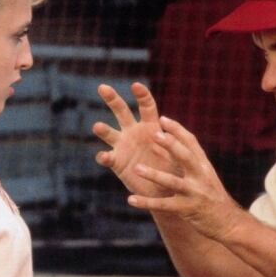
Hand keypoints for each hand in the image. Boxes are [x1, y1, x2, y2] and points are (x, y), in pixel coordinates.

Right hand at [93, 82, 179, 196]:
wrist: (164, 190)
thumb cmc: (174, 169)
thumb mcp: (178, 154)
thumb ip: (174, 141)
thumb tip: (168, 127)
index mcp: (151, 126)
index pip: (146, 106)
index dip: (141, 95)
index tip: (136, 85)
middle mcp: (134, 132)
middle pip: (121, 111)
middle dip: (112, 99)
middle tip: (102, 87)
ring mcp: (123, 146)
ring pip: (108, 133)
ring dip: (103, 129)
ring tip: (97, 126)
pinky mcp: (117, 162)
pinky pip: (107, 157)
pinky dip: (104, 157)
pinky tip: (104, 157)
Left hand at [126, 115, 243, 241]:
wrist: (229, 222)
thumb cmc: (213, 197)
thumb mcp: (207, 176)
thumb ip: (193, 162)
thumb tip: (176, 144)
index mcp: (204, 165)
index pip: (192, 143)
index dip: (177, 130)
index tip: (163, 118)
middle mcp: (201, 176)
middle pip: (185, 156)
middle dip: (170, 145)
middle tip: (153, 133)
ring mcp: (195, 193)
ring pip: (172, 181)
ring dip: (153, 174)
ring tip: (136, 168)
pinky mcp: (187, 209)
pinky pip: (164, 205)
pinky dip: (147, 202)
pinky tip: (131, 200)